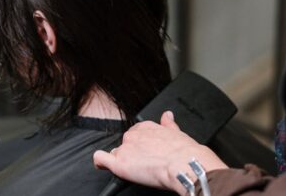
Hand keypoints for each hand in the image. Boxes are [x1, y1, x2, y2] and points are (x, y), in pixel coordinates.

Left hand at [93, 111, 227, 193]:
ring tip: (135, 170)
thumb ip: (169, 123)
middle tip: (143, 165)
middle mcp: (133, 135)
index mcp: (146, 127)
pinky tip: (103, 165)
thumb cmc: (185, 153)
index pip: (135, 135)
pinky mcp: (120, 164)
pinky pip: (100, 159)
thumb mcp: (177, 132)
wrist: (185, 164)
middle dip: (130, 154)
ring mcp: (125, 148)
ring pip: (115, 154)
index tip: (144, 153)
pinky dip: (100, 162)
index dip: (139, 146)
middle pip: (124, 145)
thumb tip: (168, 115)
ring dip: (121, 161)